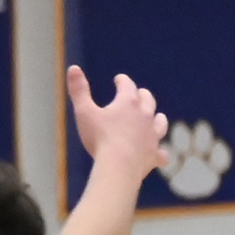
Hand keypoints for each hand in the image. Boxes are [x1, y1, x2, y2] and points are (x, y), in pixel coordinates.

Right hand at [67, 66, 168, 181]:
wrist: (118, 166)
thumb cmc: (100, 139)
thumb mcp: (84, 113)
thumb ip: (79, 91)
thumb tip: (73, 68)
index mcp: (128, 103)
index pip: (127, 85)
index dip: (122, 81)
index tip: (119, 80)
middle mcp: (144, 115)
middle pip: (147, 100)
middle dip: (142, 96)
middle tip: (138, 94)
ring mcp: (152, 135)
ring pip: (160, 122)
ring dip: (156, 119)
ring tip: (154, 118)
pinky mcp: (154, 155)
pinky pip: (161, 154)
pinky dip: (159, 153)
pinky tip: (159, 154)